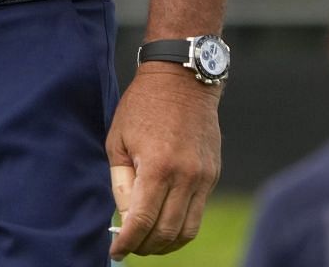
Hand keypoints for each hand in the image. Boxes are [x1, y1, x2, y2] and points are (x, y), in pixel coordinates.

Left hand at [105, 65, 222, 258]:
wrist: (182, 79)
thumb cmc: (142, 106)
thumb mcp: (118, 140)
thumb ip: (121, 182)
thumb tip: (125, 217)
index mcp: (157, 166)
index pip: (142, 221)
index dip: (126, 243)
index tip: (115, 252)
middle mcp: (185, 176)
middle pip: (165, 232)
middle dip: (144, 247)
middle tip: (128, 247)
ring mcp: (203, 177)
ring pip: (186, 230)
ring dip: (165, 244)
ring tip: (147, 242)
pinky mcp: (212, 175)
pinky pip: (198, 214)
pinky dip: (180, 227)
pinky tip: (164, 223)